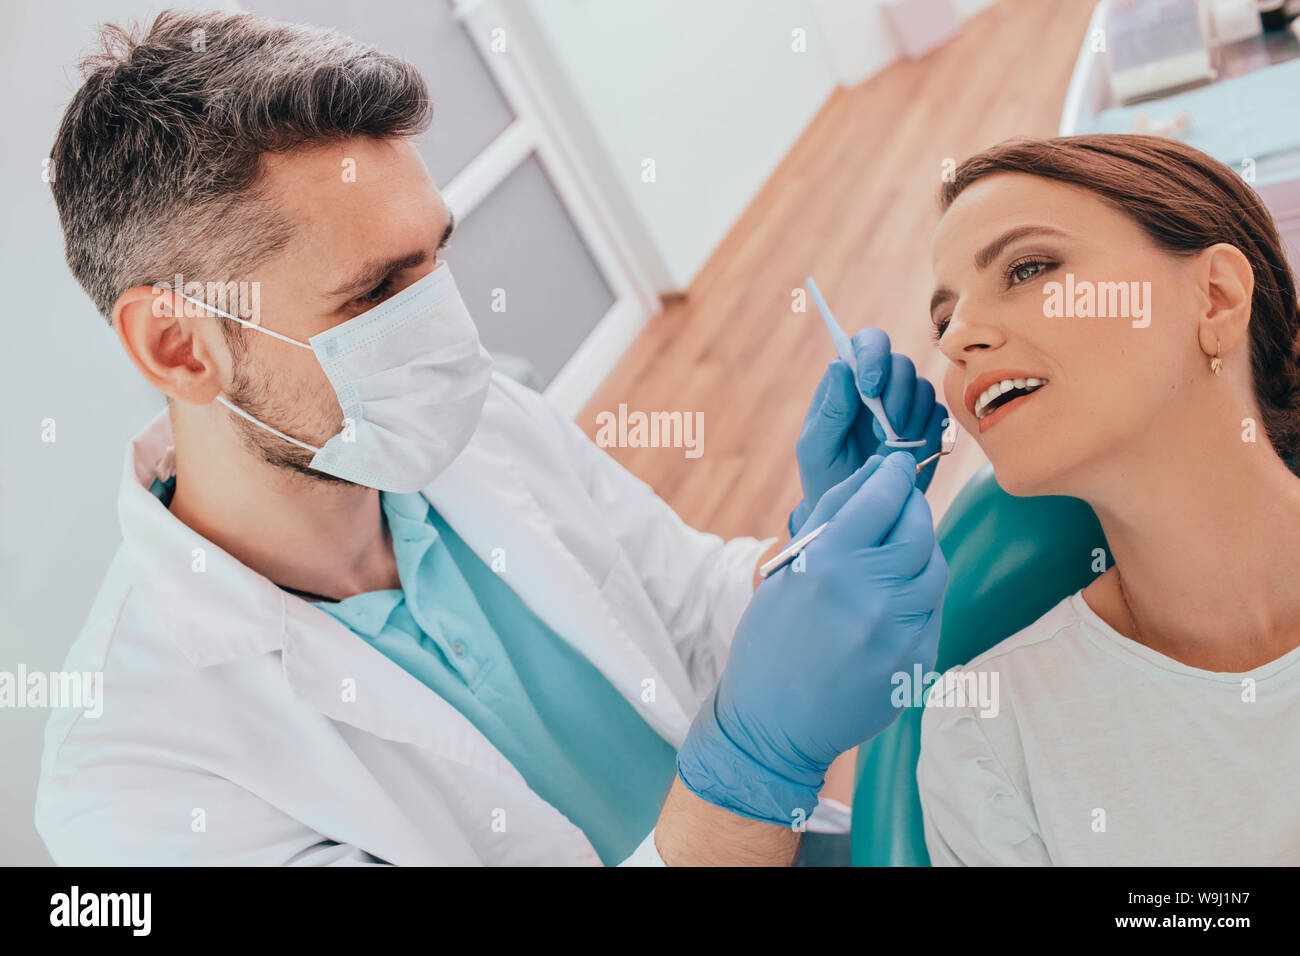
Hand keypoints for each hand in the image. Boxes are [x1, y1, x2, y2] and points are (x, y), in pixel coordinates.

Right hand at [677, 452, 945, 825]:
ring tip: (897, 550)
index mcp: (828, 564)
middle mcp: (870, 594)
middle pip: (919, 527)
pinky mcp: (919, 660)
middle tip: (900, 502)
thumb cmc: (770, 641)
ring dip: (921, 549)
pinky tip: (894, 596)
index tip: (894, 466)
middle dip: (912, 507)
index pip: (882, 497)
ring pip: (935, 566)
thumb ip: (830, 514)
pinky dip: (921, 592)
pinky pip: (934, 608)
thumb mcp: (786, 570)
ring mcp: (901, 631)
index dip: (892, 474)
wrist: (774, 725)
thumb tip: (872, 469)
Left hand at [790, 329, 946, 533]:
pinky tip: (908, 452)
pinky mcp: (928, 428)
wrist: (856, 516)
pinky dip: (927, 432)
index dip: (873, 356)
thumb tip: (840, 365)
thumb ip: (831, 410)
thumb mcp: (818, 448)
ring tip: (890, 447)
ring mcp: (906, 406)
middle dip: (897, 394)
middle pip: (901, 364)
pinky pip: (939, 415)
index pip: (866, 345)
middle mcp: (879, 388)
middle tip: (886, 428)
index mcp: (847, 384)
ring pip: (923, 389)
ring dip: (910, 416)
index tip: (870, 387)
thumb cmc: (826, 479)